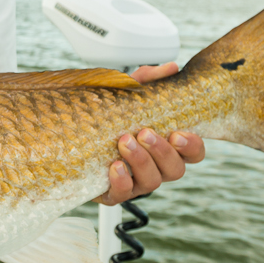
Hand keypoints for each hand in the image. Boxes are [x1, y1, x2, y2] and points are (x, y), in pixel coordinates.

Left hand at [98, 62, 205, 205]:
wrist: (70, 136)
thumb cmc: (108, 118)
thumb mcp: (125, 95)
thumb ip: (147, 81)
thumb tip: (170, 68)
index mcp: (166, 146)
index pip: (193, 153)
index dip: (192, 146)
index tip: (177, 133)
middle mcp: (155, 167)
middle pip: (175, 170)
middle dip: (162, 151)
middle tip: (145, 132)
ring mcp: (135, 182)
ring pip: (152, 182)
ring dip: (141, 161)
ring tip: (124, 142)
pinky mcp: (113, 193)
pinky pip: (123, 194)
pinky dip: (122, 181)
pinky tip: (114, 165)